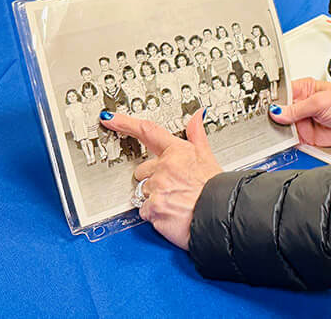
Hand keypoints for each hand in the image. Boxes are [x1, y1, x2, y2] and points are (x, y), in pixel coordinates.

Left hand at [100, 109, 221, 250]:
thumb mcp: (208, 156)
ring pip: (143, 192)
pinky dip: (154, 214)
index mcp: (177, 151)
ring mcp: (157, 188)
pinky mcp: (153, 209)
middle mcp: (164, 168)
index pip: (147, 131)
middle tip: (172, 186)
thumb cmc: (214, 187)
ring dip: (154, 197)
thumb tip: (196, 116)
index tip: (110, 118)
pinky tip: (170, 212)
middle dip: (152, 178)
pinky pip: (144, 210)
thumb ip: (197, 135)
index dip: (125, 122)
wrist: (221, 214)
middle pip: (141, 170)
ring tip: (175, 200)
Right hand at [268, 77, 330, 146]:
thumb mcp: (320, 101)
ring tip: (272, 132)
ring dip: (278, 131)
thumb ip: (297, 109)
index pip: (280, 95)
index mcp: (303, 90)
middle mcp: (301, 106)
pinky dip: (285, 143)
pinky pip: (292, 141)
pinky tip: (281, 141)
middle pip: (279, 113)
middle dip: (273, 118)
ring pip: (283, 128)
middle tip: (265, 122)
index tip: (262, 108)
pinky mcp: (307, 136)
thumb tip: (277, 112)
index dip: (271, 102)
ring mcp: (303, 121)